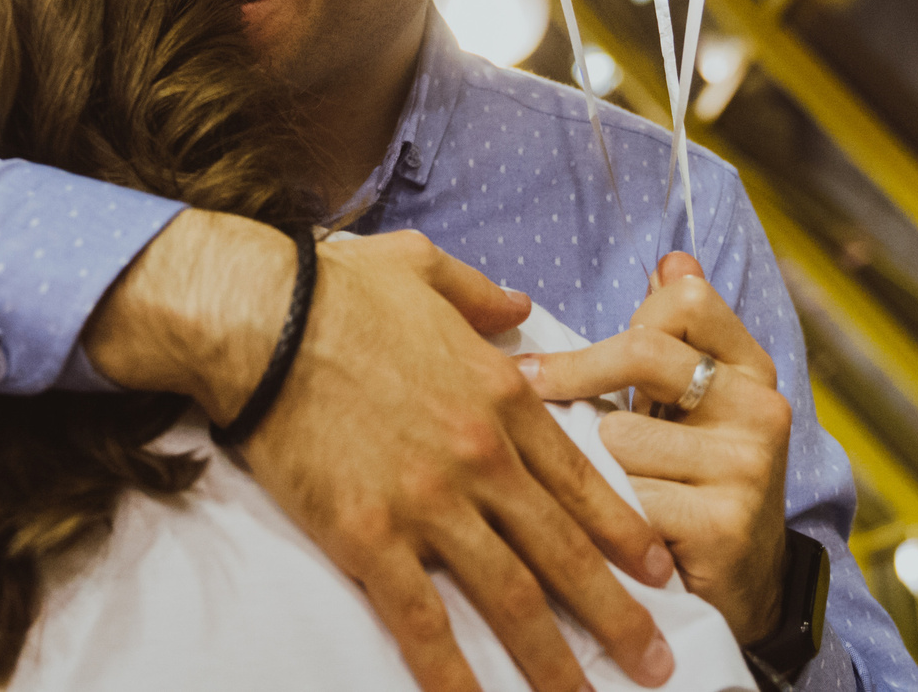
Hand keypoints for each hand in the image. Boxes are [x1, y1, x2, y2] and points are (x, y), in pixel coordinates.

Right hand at [86, 214, 679, 691]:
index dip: (625, 533)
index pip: (581, 480)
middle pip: (566, 552)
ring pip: (512, 598)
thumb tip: (516, 303)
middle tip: (657, 663)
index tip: (660, 572)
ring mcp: (430, 503)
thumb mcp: (425, 267)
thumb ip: (481, 293)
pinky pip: (422, 622)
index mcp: (501, 394)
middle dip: (618, 615)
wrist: (258, 316)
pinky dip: (453, 674)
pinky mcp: (370, 537)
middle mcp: (482, 457)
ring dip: (555, 661)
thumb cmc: (334, 286)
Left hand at [516, 250, 793, 642]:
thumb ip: (677, 336)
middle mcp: (761, 409)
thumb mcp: (690, 405)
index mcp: (751, 368)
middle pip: (644, 353)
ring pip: (618, 435)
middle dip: (575, 376)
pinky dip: (599, 519)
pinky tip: (602, 534)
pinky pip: (625, 500)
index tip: (561, 352)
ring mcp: (749, 468)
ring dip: (587, 465)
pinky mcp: (725, 525)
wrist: (744, 590)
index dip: (618, 319)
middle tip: (526, 389)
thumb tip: (671, 259)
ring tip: (590, 487)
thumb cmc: (693, 482)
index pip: (684, 300)